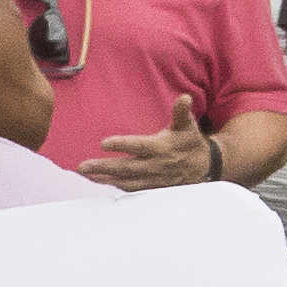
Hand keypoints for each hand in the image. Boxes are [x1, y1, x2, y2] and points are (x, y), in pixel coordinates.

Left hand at [83, 97, 215, 190]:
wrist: (203, 167)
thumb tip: (184, 98)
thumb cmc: (189, 142)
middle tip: (83, 166)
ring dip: (104, 179)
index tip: (104, 143)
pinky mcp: (150, 187)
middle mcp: (154, 165)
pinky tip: (99, 181)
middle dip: (103, 167)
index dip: (122, 145)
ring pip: (125, 181)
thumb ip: (182, 112)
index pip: (139, 146)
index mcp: (161, 148)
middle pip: (126, 167)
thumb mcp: (188, 125)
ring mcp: (151, 179)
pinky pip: (129, 189)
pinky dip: (113, 186)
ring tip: (86, 175)